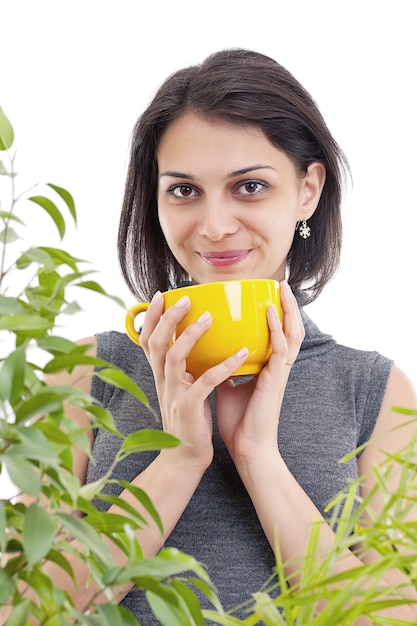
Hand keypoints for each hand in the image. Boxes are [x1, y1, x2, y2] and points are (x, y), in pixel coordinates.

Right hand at [140, 292, 249, 471]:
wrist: (184, 457)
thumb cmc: (190, 420)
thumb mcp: (182, 389)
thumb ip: (185, 367)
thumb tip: (196, 342)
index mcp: (161, 375)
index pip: (149, 340)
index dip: (153, 317)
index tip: (161, 295)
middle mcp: (163, 381)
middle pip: (156, 342)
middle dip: (168, 317)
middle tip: (185, 299)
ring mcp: (174, 394)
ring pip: (174, 357)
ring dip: (190, 335)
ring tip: (209, 318)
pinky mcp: (189, 407)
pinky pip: (205, 382)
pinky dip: (223, 366)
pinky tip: (241, 353)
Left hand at [215, 280, 304, 467]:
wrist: (245, 448)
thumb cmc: (237, 421)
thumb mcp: (226, 386)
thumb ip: (222, 367)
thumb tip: (207, 352)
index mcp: (268, 368)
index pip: (278, 336)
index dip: (278, 316)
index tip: (271, 294)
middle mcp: (277, 367)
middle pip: (290, 330)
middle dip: (288, 306)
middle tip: (282, 283)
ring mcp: (279, 373)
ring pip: (292, 334)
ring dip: (289, 310)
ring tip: (282, 289)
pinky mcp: (275, 380)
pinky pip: (279, 349)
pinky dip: (276, 328)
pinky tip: (270, 312)